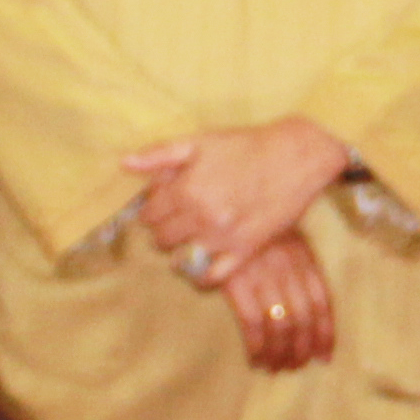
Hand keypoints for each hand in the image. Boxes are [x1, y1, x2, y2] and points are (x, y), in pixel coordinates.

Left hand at [124, 120, 357, 276]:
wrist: (295, 157)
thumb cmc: (246, 146)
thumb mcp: (200, 141)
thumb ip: (160, 154)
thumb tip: (124, 163)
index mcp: (187, 188)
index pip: (149, 214)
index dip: (151, 209)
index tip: (162, 205)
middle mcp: (202, 216)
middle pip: (161, 238)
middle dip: (163, 229)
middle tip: (177, 219)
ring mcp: (223, 237)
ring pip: (180, 259)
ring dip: (179, 250)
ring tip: (189, 237)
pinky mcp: (245, 251)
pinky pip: (211, 277)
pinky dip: (200, 276)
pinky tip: (201, 262)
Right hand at [221, 233, 336, 372]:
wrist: (219, 207)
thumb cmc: (252, 229)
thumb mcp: (284, 240)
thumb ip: (299, 271)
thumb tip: (310, 318)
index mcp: (303, 256)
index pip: (322, 302)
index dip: (325, 334)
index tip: (323, 357)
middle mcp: (287, 267)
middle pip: (304, 318)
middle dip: (301, 349)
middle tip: (295, 367)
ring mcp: (262, 274)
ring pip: (281, 325)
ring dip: (280, 353)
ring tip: (275, 367)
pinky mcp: (235, 282)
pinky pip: (253, 323)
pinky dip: (257, 347)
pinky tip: (255, 359)